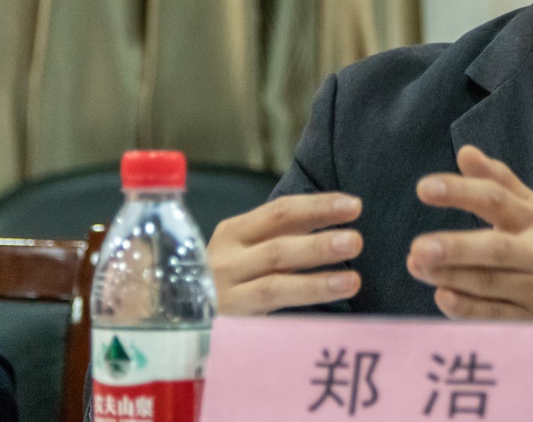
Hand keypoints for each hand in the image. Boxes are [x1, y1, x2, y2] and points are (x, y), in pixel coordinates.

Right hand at [207, 192, 363, 314]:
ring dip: (316, 282)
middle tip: (356, 240)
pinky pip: (267, 319)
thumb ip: (286, 233)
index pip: (280, 212)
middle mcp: (226, 259)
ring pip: (274, 285)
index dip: (318, 206)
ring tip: (353, 280)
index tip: (354, 205)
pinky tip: (326, 313)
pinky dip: (297, 312)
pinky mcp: (228, 325)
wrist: (176, 318)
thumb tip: (340, 215)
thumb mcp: (249, 249)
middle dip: (318, 244)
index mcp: (235, 232)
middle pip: (278, 247)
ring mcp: (225, 294)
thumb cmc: (227, 278)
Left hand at [407, 145, 532, 320]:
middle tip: (417, 247)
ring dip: (452, 276)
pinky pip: (497, 315)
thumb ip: (499, 180)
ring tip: (416, 266)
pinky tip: (443, 298)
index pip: (496, 200)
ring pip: (491, 283)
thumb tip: (465, 152)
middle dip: (456, 248)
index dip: (461, 193)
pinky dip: (469, 309)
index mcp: (532, 218)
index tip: (424, 188)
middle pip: (495, 248)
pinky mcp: (531, 320)